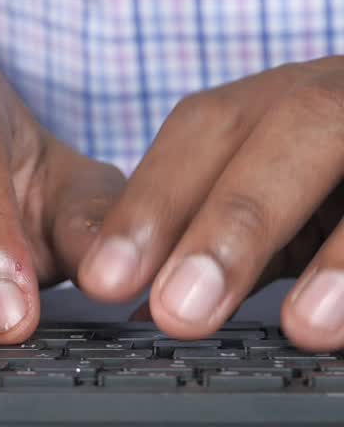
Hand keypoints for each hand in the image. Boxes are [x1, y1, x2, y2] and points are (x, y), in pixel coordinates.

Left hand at [78, 57, 343, 350]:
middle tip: (179, 311)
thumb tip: (129, 302)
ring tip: (303, 326)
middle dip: (234, 219)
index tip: (106, 279)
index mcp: (291, 100)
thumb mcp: (285, 212)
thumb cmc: (340, 195)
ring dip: (340, 247)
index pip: (209, 128)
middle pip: (294, 125)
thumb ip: (212, 242)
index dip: (154, 198)